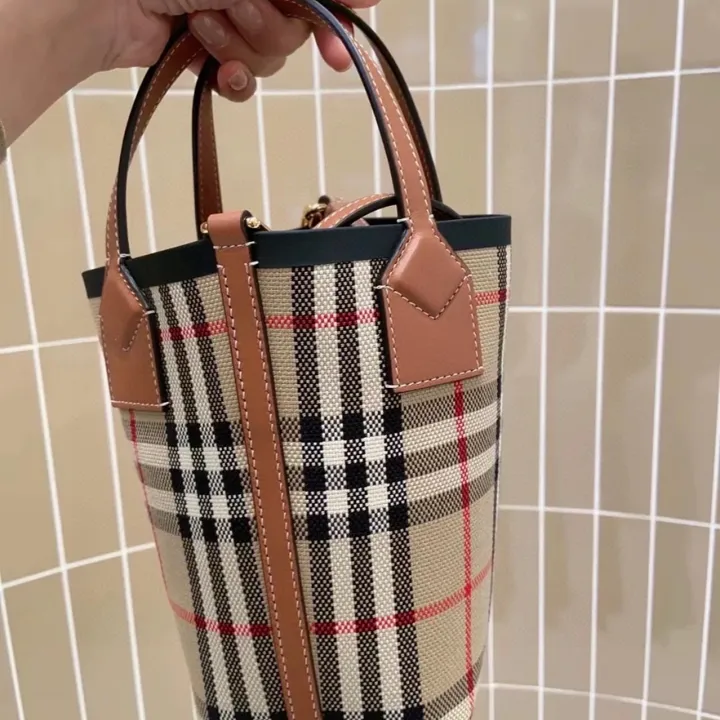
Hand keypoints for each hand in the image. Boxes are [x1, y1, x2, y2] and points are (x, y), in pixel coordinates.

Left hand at [107, 0, 380, 101]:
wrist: (98, 1)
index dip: (333, 21)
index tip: (339, 51)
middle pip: (298, 29)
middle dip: (270, 27)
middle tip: (236, 7)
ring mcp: (230, 17)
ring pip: (272, 58)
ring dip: (240, 46)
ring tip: (201, 25)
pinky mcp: (210, 53)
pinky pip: (244, 82)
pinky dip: (232, 79)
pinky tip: (213, 68)